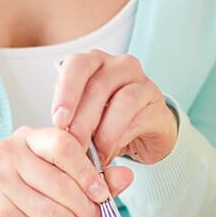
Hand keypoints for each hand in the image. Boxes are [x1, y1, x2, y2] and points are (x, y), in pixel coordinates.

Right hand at [0, 125, 131, 216]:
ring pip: (55, 211)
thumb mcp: (60, 188)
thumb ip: (93, 180)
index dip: (88, 171)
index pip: (63, 144)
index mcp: (28, 138)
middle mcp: (8, 153)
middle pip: (62, 183)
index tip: (106, 197)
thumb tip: (127, 176)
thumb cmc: (24, 205)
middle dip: (92, 213)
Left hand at [51, 50, 179, 164]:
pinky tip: (111, 152)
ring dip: (104, 132)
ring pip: (122, 101)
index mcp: (95, 63)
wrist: (146, 131)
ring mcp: (141, 81)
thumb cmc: (109, 120)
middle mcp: (119, 66)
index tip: (58, 121)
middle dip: (82, 120)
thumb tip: (59, 140)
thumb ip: (72, 121)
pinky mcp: (156, 101)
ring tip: (94, 153)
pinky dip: (120, 137)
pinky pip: (139, 117)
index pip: (77, 65)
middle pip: (98, 86)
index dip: (66, 92)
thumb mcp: (85, 118)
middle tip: (74, 145)